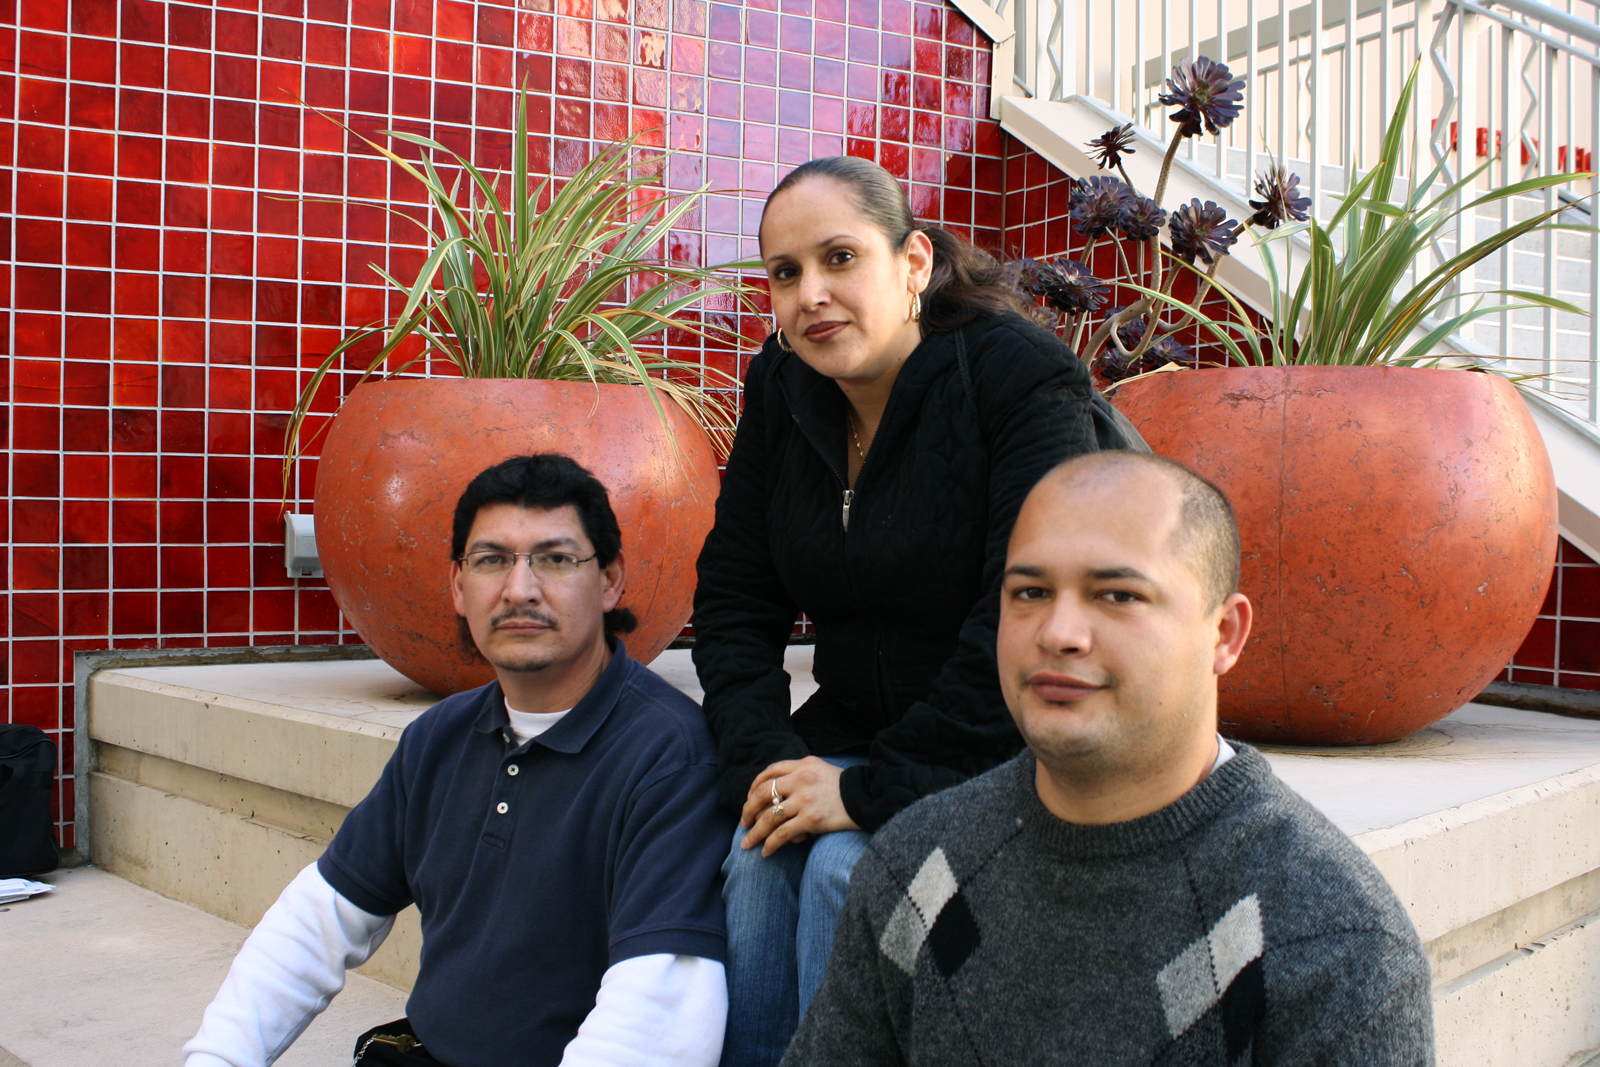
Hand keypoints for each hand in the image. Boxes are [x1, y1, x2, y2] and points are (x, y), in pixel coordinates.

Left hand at [740, 757, 860, 855]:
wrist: (866, 798)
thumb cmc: (843, 787)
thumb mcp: (821, 769)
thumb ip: (799, 774)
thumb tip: (776, 794)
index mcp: (803, 765)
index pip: (770, 771)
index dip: (754, 786)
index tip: (749, 798)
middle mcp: (800, 780)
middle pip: (762, 793)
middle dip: (748, 809)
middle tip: (743, 822)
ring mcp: (805, 800)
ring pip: (769, 817)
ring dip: (754, 833)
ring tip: (746, 844)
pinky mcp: (811, 819)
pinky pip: (782, 834)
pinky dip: (771, 845)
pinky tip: (766, 852)